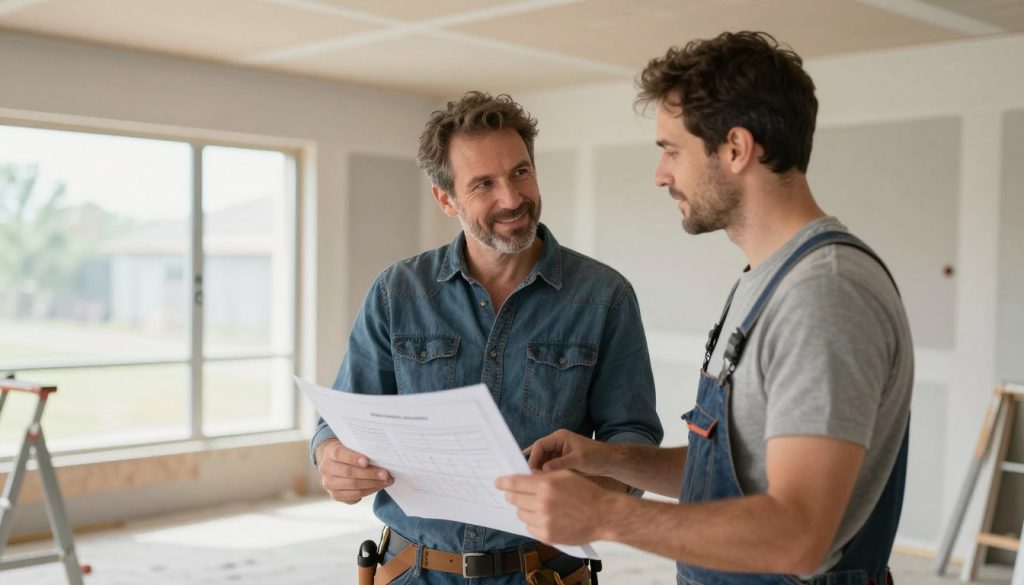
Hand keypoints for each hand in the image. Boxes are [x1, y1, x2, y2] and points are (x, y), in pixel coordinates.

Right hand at [316, 438, 392, 503]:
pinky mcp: (335, 495)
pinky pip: (354, 495)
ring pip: (353, 485)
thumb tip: (381, 455)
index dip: (353, 458)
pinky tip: (379, 486)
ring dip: (373, 483)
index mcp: (330, 452)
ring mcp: (329, 484)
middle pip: (349, 472)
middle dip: (370, 473)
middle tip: (385, 473)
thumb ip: (361, 449)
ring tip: (386, 480)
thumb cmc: (349, 452)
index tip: (367, 461)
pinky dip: (369, 491)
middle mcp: (326, 468)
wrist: (335, 463)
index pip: (340, 454)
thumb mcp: (351, 446)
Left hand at [496, 470, 617, 544]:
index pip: (514, 483)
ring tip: (538, 506)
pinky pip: (529, 527)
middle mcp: (542, 503)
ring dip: (525, 508)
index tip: (497, 482)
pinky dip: (533, 522)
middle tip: (516, 494)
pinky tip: (544, 518)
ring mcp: (543, 521)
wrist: (603, 515)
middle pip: (514, 498)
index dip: (503, 482)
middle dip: (513, 494)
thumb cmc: (586, 492)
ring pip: (520, 513)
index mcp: (546, 485)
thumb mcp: (565, 475)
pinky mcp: (546, 535)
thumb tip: (525, 477)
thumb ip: (543, 476)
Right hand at [526, 429, 614, 475]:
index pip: (540, 445)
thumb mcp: (579, 459)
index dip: (533, 457)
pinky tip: (543, 482)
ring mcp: (559, 453)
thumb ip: (561, 463)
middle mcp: (557, 443)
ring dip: (539, 470)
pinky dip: (546, 474)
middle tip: (530, 478)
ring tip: (536, 482)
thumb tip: (543, 470)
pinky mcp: (561, 461)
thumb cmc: (597, 456)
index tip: (529, 470)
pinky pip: (549, 467)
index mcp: (560, 437)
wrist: (609, 462)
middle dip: (534, 465)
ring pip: (542, 461)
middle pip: (539, 453)